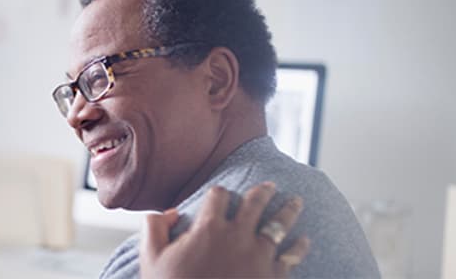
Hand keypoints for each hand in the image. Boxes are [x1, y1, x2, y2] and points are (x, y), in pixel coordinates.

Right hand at [140, 182, 310, 278]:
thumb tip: (168, 212)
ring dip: (288, 210)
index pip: (218, 196)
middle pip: (255, 202)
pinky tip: (303, 240)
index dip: (218, 194)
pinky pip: (291, 257)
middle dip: (261, 192)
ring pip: (279, 224)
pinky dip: (299, 247)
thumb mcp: (152, 259)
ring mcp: (260, 256)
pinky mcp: (274, 277)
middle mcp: (238, 237)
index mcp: (209, 229)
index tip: (221, 195)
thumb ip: (155, 228)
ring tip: (295, 202)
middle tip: (269, 186)